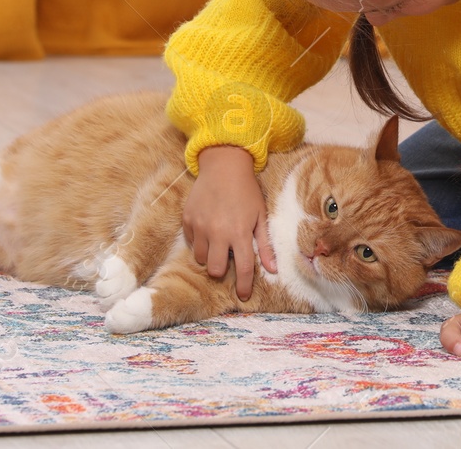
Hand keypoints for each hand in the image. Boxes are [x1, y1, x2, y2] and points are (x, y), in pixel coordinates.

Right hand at [182, 145, 276, 299]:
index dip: (244, 286)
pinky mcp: (187, 219)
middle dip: (221, 270)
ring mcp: (200, 226)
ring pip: (200, 258)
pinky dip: (199, 240)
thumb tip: (273, 270)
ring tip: (217, 240)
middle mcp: (217, 232)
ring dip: (209, 255)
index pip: (243, 269)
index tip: (244, 296)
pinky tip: (208, 227)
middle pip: (214, 270)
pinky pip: (190, 241)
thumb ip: (265, 244)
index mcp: (239, 233)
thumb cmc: (247, 191)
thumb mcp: (260, 215)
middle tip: (226, 258)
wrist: (224, 165)